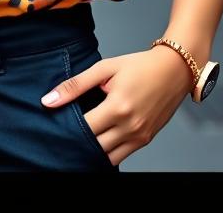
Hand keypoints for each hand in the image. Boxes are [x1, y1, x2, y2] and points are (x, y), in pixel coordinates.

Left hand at [39, 46, 193, 166]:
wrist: (174, 70)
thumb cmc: (140, 66)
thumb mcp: (105, 68)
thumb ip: (75, 85)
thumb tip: (48, 100)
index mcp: (117, 107)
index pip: (83, 128)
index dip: (67, 127)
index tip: (57, 121)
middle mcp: (130, 126)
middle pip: (93, 146)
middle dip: (77, 140)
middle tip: (65, 132)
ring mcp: (139, 137)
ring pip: (106, 157)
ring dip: (91, 150)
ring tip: (81, 137)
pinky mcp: (145, 141)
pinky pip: (120, 157)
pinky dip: (107, 152)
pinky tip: (98, 140)